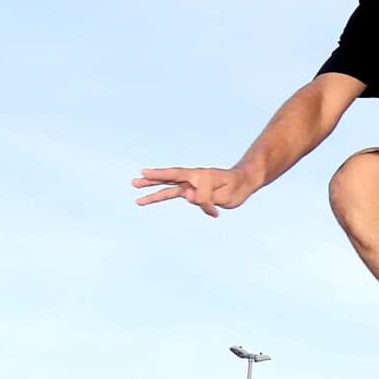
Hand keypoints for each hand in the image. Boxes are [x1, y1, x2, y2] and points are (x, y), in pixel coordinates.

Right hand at [134, 166, 253, 216]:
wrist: (243, 184)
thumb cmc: (236, 186)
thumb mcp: (224, 194)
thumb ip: (206, 197)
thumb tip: (189, 197)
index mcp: (198, 175)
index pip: (176, 174)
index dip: (160, 174)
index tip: (144, 173)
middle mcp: (193, 179)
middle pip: (168, 180)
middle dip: (151, 182)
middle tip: (134, 181)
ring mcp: (193, 186)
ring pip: (170, 191)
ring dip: (154, 195)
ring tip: (138, 201)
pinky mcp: (195, 194)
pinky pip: (183, 198)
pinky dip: (177, 202)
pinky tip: (176, 206)